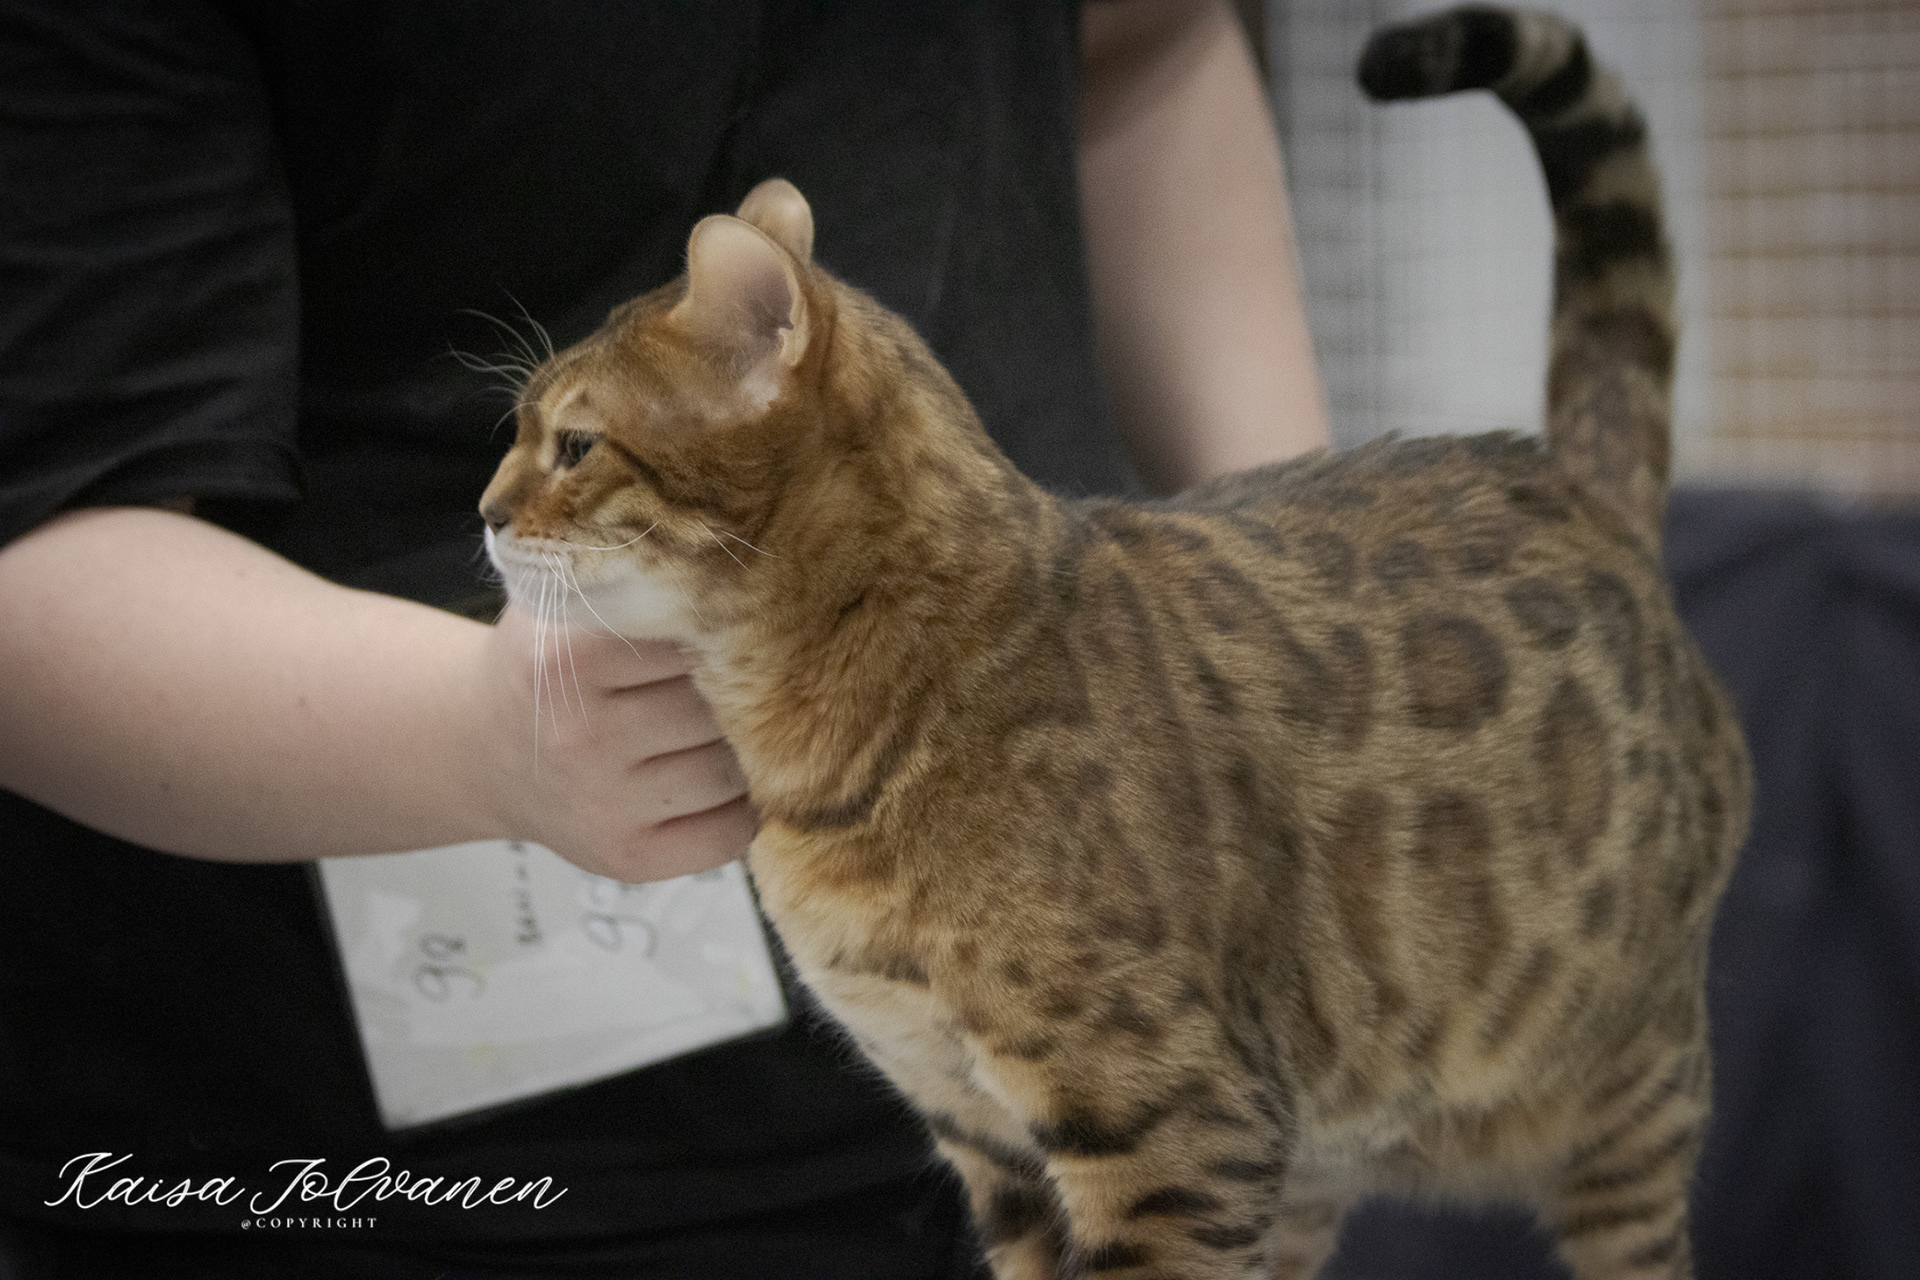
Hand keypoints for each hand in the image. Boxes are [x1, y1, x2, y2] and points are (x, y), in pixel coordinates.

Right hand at [474, 605, 755, 881]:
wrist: (483, 749)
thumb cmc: (549, 665)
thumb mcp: (567, 603)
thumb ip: (638, 581)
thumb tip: (753, 580)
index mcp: (568, 657)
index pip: (696, 636)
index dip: (725, 631)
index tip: (735, 624)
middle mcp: (582, 737)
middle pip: (718, 706)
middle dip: (742, 691)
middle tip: (742, 678)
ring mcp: (603, 806)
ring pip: (732, 769)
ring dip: (749, 750)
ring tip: (728, 726)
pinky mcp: (627, 860)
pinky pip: (731, 833)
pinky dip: (744, 806)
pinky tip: (722, 780)